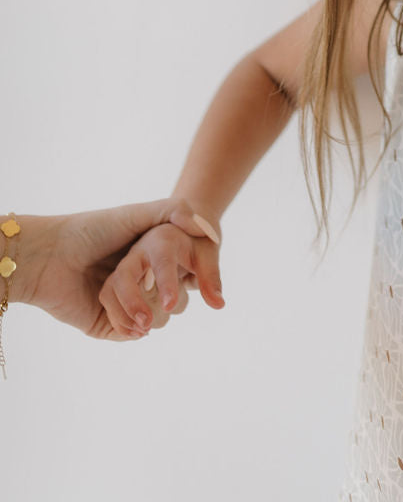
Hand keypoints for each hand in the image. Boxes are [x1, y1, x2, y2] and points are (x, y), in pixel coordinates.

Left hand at [18, 199, 221, 340]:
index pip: (185, 270)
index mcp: (147, 257)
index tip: (195, 272)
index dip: (194, 272)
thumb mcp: (137, 213)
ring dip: (151, 312)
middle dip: (172, 296)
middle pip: (173, 298)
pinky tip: (133, 319)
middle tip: (166, 292)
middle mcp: (138, 282)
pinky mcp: (107, 326)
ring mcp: (123, 306)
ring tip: (144, 302)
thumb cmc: (92, 230)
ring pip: (156, 319)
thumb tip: (209, 229)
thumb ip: (175, 211)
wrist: (51, 256)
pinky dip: (134, 327)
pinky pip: (131, 334)